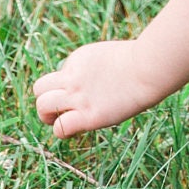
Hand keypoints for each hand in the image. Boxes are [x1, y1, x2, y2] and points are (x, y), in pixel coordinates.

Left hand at [31, 38, 179, 138]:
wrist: (149, 68)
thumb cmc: (143, 61)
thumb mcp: (113, 56)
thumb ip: (98, 68)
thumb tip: (100, 82)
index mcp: (78, 59)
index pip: (59, 76)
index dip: (67, 87)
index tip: (84, 94)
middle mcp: (72, 77)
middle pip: (39, 88)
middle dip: (46, 100)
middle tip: (61, 110)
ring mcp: (78, 97)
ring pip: (42, 106)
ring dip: (48, 116)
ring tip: (61, 120)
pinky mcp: (88, 115)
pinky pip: (60, 127)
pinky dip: (62, 131)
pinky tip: (75, 130)